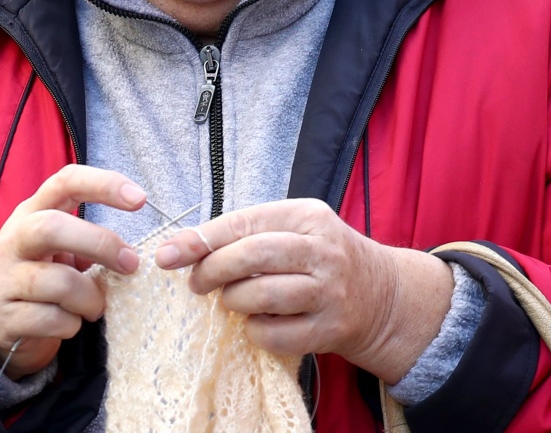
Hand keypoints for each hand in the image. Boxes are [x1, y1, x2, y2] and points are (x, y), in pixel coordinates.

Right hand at [0, 165, 144, 376]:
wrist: (2, 324)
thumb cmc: (45, 276)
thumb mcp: (63, 250)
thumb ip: (91, 243)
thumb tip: (128, 255)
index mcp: (32, 213)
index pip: (65, 182)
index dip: (103, 185)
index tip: (140, 199)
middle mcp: (13, 240)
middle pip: (51, 227)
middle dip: (100, 244)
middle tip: (130, 264)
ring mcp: (3, 279)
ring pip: (60, 282)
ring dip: (91, 298)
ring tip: (94, 306)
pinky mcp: (3, 316)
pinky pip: (52, 320)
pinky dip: (72, 324)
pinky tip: (69, 322)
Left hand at [154, 198, 454, 382]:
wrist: (382, 294)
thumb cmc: (320, 258)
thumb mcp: (293, 230)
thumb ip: (244, 233)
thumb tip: (181, 248)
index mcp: (309, 216)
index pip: (244, 223)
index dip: (201, 239)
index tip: (167, 254)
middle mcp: (323, 250)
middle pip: (252, 256)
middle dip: (212, 270)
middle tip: (196, 283)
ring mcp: (330, 292)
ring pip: (261, 296)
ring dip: (233, 301)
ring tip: (232, 300)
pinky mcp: (332, 329)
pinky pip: (276, 335)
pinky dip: (255, 331)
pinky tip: (258, 323)